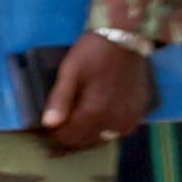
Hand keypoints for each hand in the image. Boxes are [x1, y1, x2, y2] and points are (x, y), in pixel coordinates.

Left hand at [37, 31, 154, 150]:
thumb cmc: (93, 52)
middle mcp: (115, 122)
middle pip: (85, 142)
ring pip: (101, 139)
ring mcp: (130, 119)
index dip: (53, 136)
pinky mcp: (138, 113)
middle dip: (67, 139)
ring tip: (70, 128)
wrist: (125, 38)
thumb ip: (59, 100)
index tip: (42, 130)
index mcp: (96, 112)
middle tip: (54, 130)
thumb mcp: (70, 72)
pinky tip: (93, 123)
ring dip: (85, 138)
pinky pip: (117, 132)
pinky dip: (103, 131)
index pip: (69, 137)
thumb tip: (48, 125)